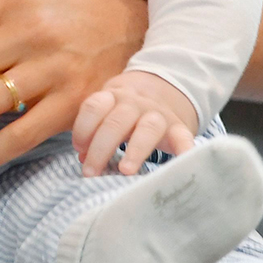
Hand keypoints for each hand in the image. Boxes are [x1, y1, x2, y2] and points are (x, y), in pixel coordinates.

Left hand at [72, 70, 197, 175]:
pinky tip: (181, 163)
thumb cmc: (126, 110)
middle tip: (90, 173)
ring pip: (147, 128)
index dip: (84, 128)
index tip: (79, 149)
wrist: (162, 88)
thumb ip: (95, 131)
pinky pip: (183, 137)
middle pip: (116, 122)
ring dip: (135, 150)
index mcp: (113, 97)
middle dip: (101, 148)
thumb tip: (84, 159)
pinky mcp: (178, 128)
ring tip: (125, 171)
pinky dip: (184, 150)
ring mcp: (158, 115)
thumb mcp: (109, 110)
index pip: (95, 106)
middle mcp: (135, 103)